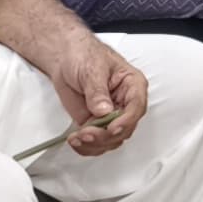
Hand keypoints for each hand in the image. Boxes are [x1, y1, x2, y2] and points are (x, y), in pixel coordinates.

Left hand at [42, 39, 148, 158]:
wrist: (65, 59)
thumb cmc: (84, 55)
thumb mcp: (92, 69)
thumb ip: (98, 90)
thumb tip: (104, 110)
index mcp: (132, 85)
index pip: (137, 107)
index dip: (126, 121)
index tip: (112, 128)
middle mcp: (125, 104)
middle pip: (124, 129)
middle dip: (105, 136)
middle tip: (86, 133)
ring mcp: (110, 116)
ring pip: (111, 140)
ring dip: (94, 144)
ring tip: (77, 137)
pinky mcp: (95, 124)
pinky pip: (97, 143)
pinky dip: (86, 147)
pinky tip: (75, 141)